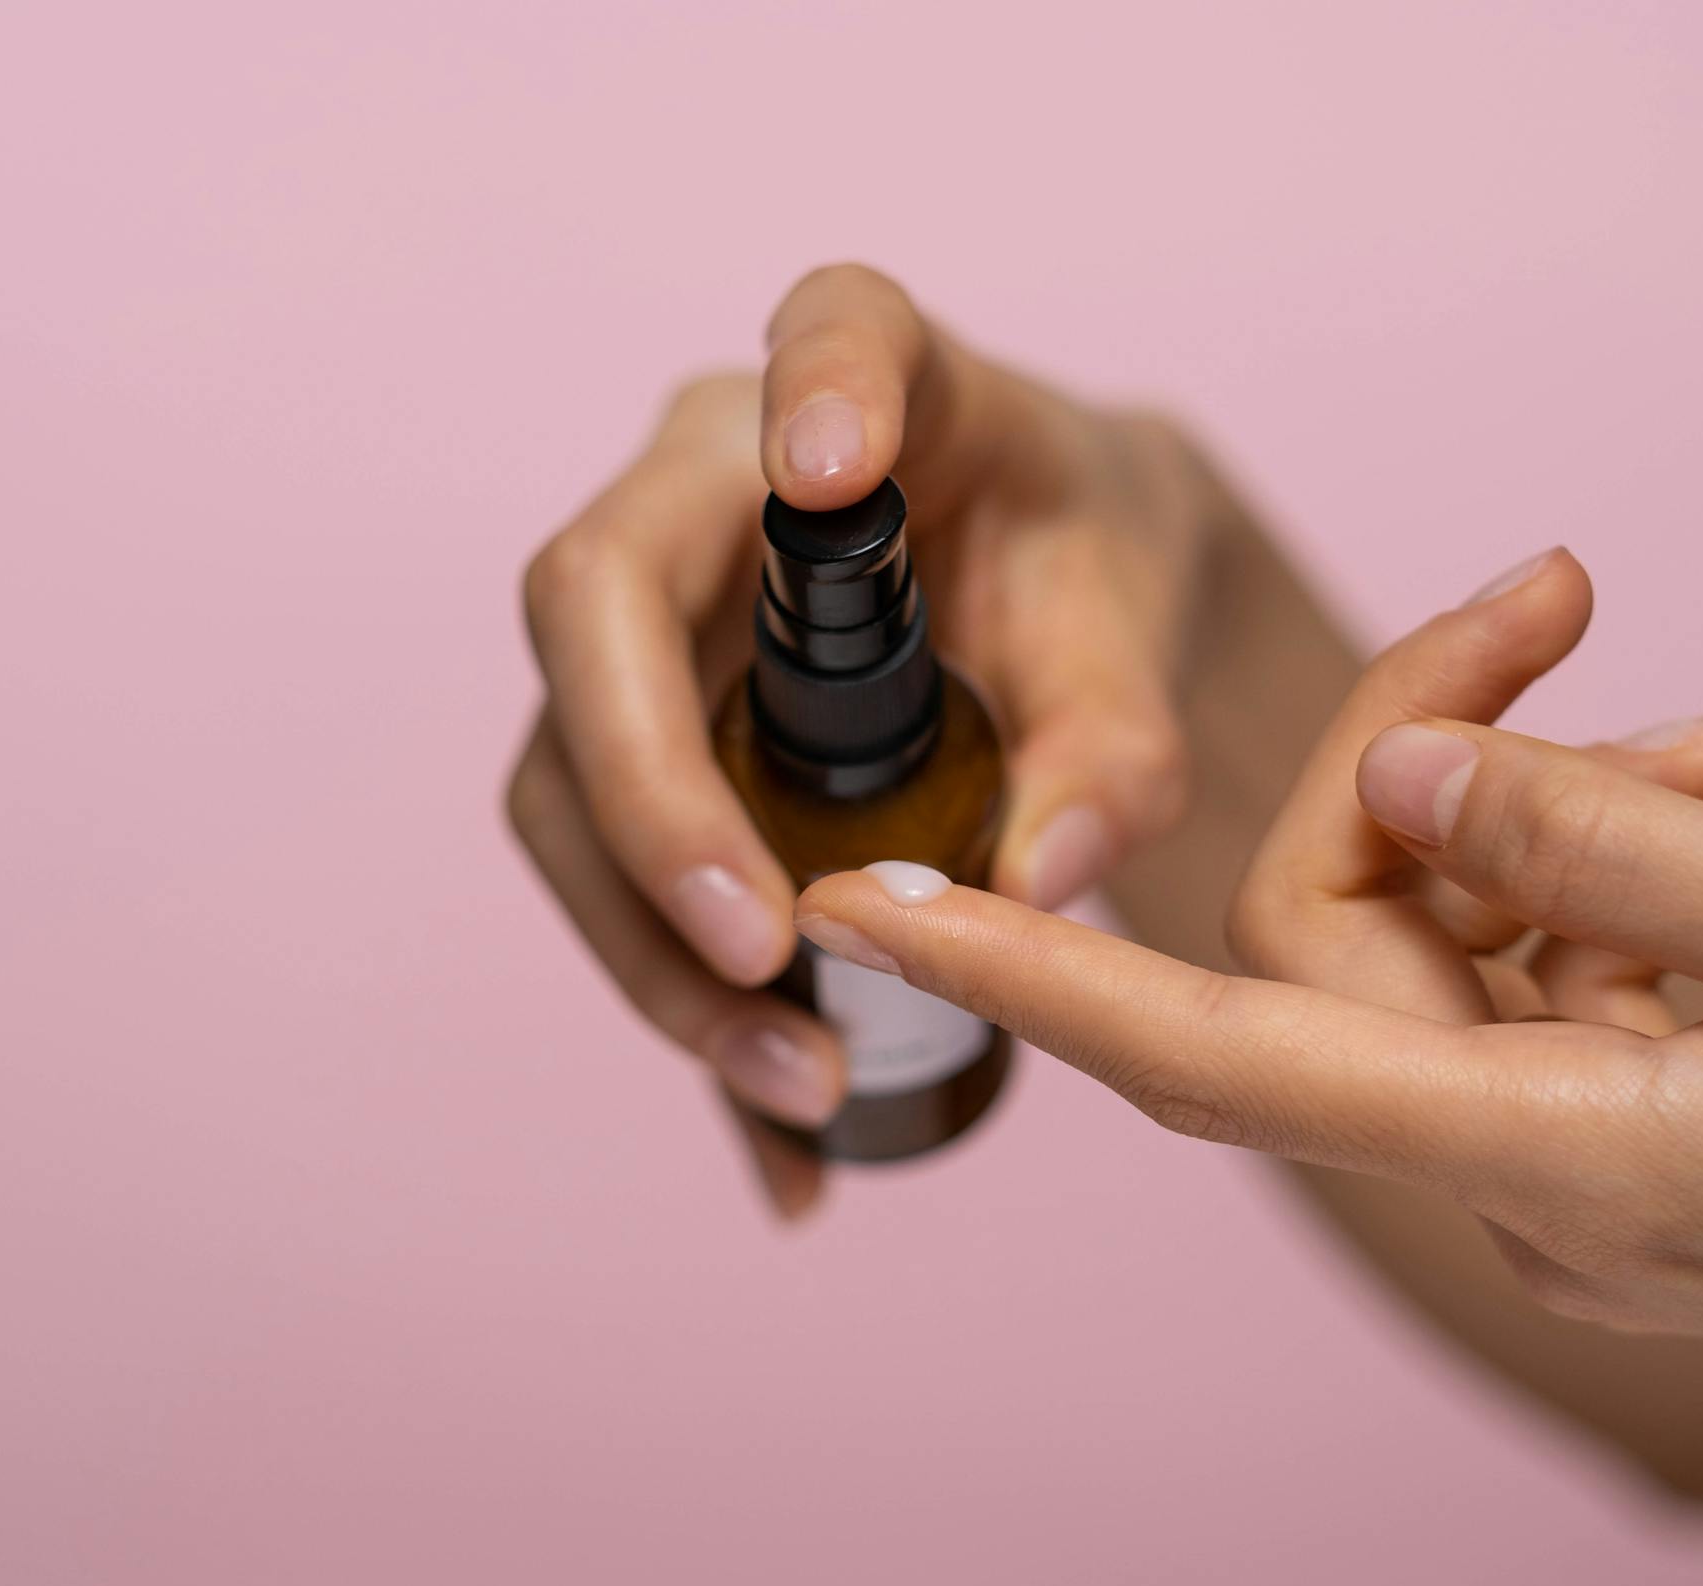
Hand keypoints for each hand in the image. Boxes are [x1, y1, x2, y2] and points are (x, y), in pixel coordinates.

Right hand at [507, 266, 1215, 1214]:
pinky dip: (684, 1009)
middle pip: (595, 611)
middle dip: (656, 802)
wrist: (1054, 603)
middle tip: (766, 957)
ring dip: (653, 947)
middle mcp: (717, 480)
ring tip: (801, 1081)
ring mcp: (651, 608)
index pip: (834, 330)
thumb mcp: (1138, 649)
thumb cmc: (1091, 579)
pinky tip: (779, 1138)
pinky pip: (612, 872)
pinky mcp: (637, 729)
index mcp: (882, 383)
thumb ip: (1118, 749)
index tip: (823, 463)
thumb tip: (1034, 878)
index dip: (812, 383)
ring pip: (564, 772)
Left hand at [794, 554, 1702, 1494]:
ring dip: (1567, 803)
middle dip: (1432, 741)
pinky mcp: (1641, 1133)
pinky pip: (1551, 970)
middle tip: (1578, 600)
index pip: (1210, 1050)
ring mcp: (1581, 1163)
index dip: (1021, 973)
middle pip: (1352, 926)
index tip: (861, 898)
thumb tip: (1407, 768)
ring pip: (1462, 932)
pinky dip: (1617, 868)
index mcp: (1551, 1151)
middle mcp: (1525, 1174)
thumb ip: (1607, 841)